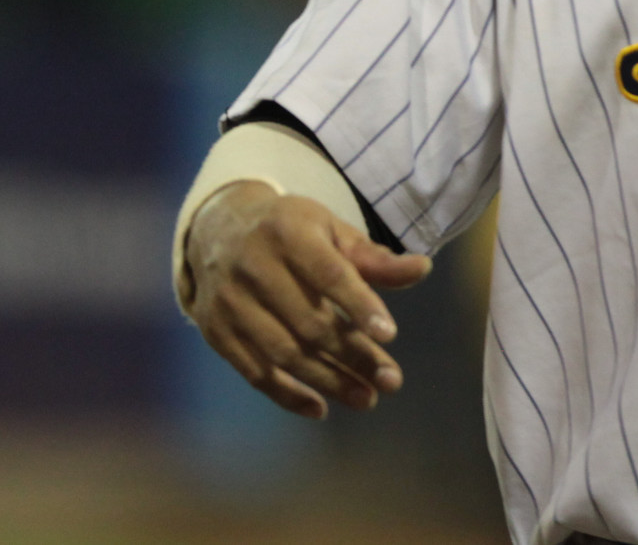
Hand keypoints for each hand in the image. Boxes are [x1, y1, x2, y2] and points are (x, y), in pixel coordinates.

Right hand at [184, 182, 431, 418]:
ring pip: (283, 352)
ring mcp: (229, 300)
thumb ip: (373, 257)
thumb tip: (422, 270)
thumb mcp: (330, 230)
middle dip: (354, 355)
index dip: (359, 304)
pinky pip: (254, 372)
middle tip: (392, 381)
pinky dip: (288, 396)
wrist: (217, 228)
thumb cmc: (290, 232)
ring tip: (367, 398)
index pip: (328, 273)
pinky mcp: (215, 329)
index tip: (390, 335)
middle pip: (309, 321)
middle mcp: (252, 264)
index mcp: (286, 231)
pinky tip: (321, 408)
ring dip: (328, 381)